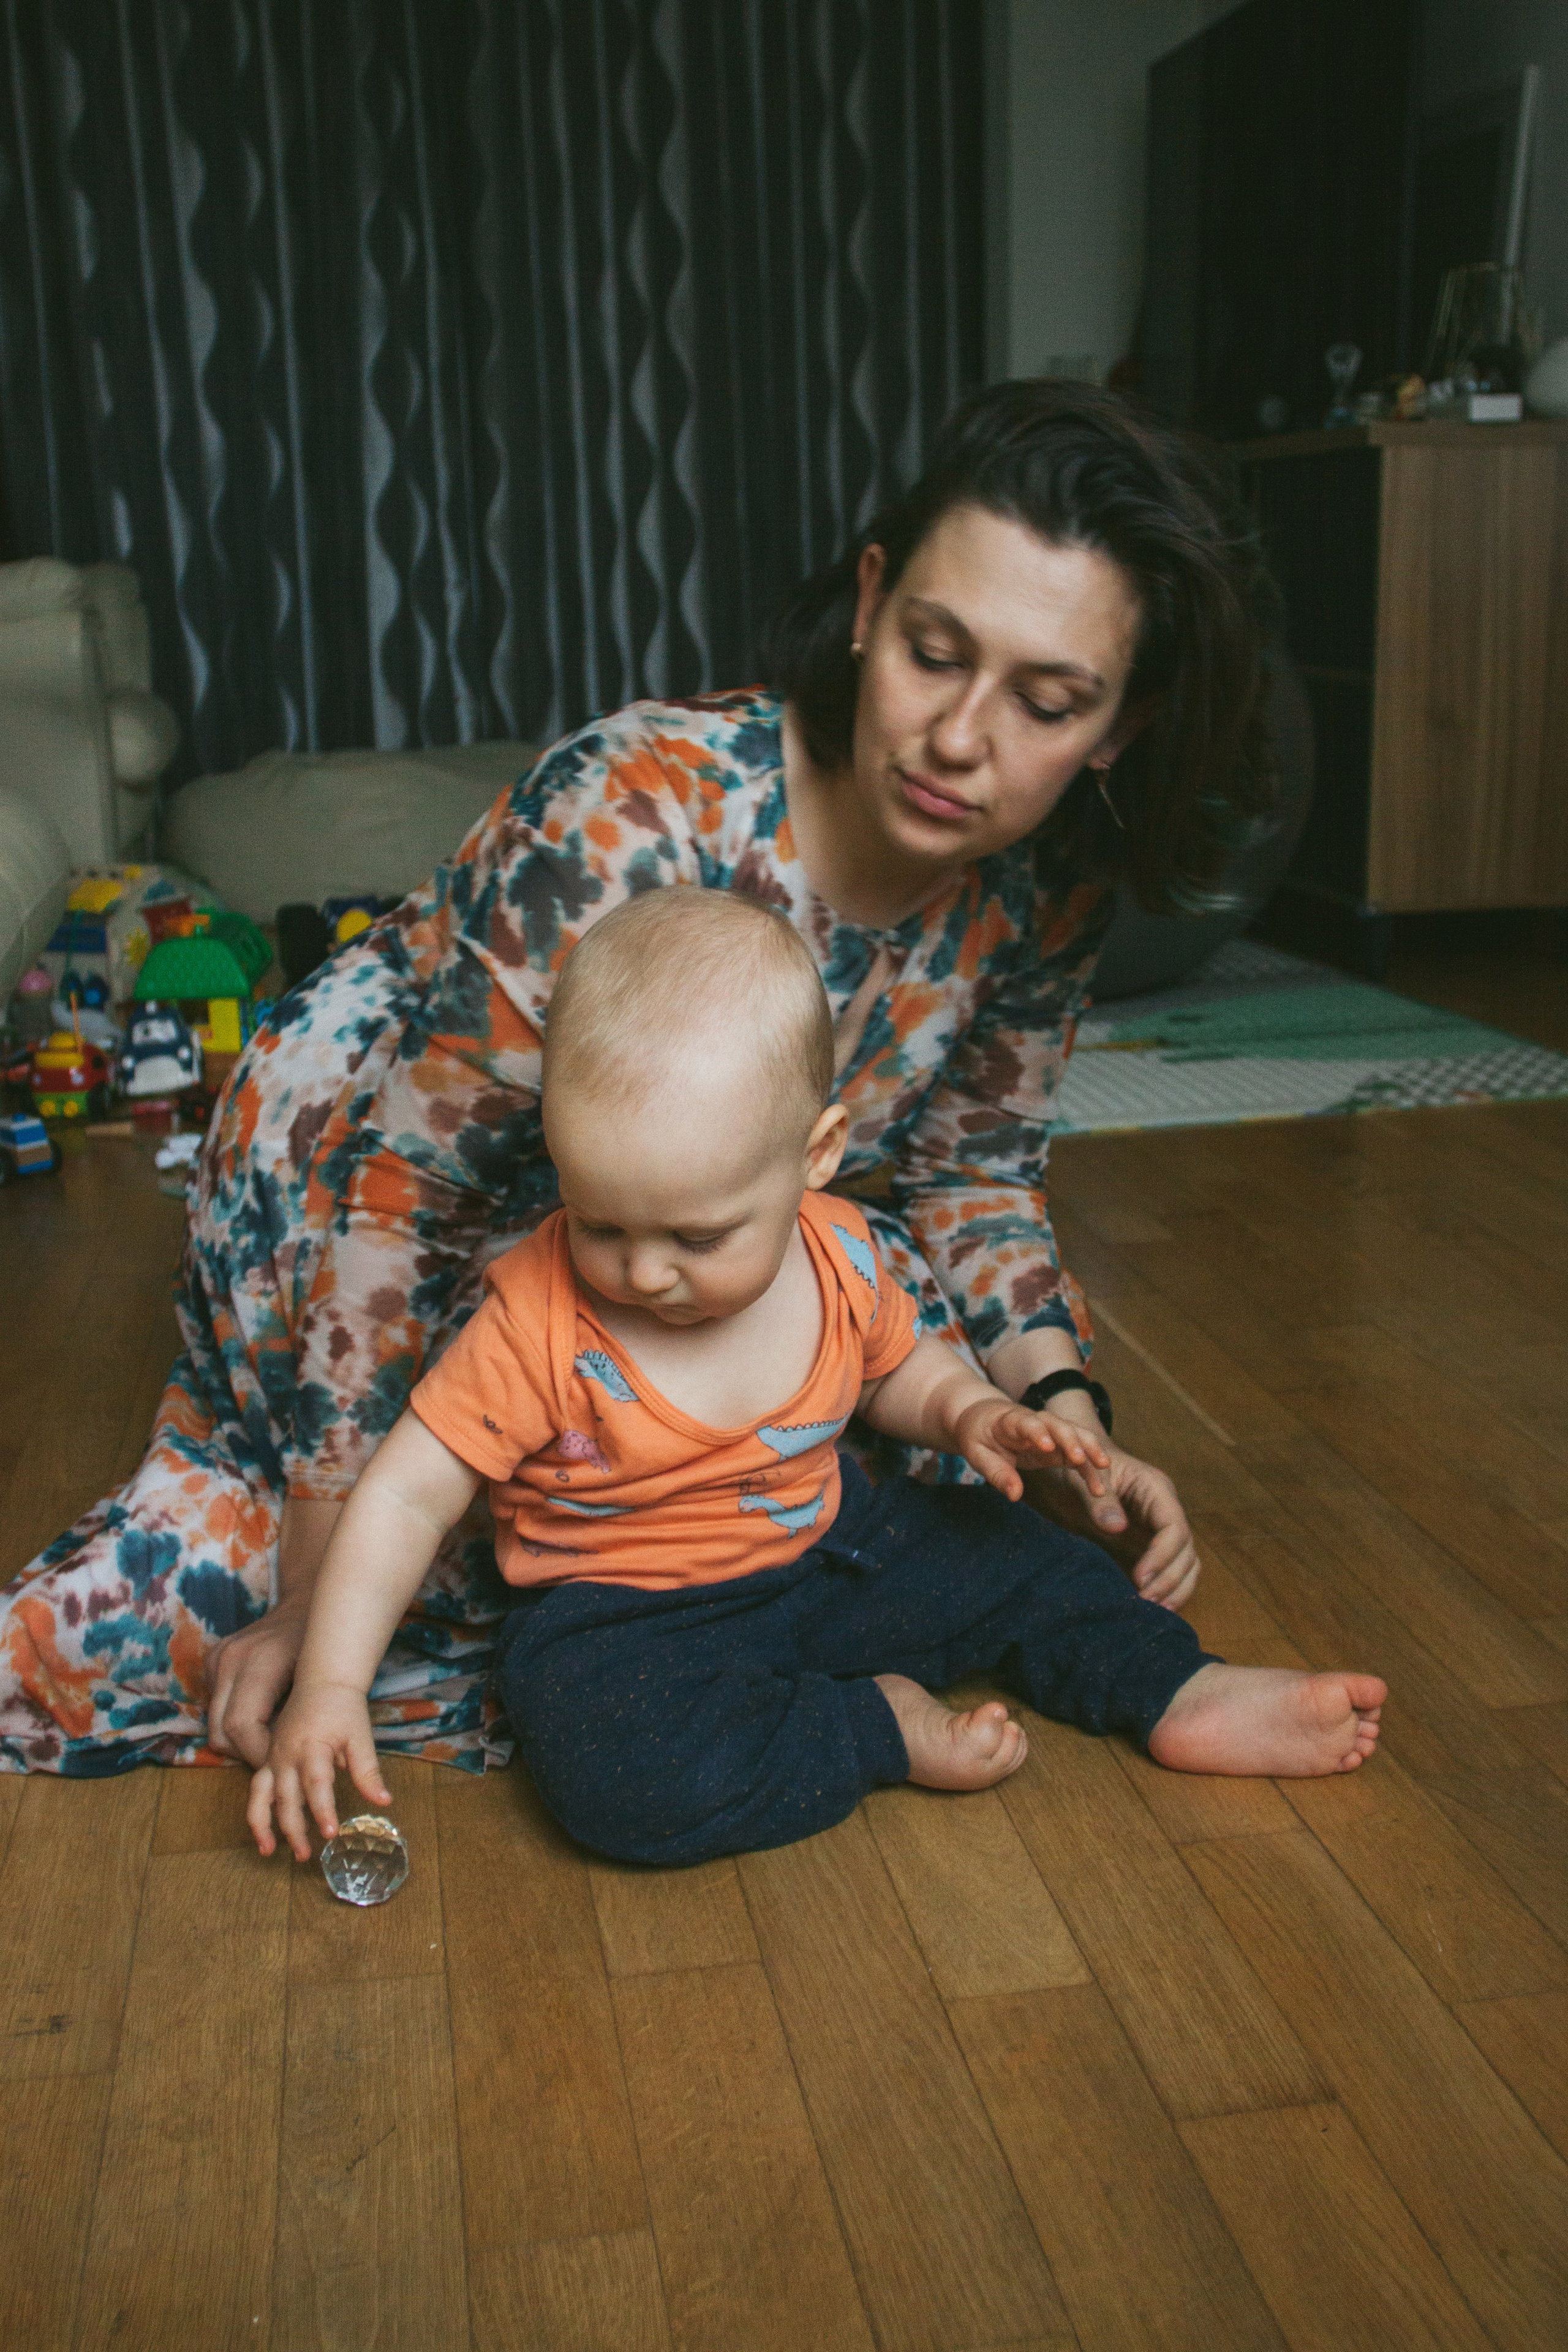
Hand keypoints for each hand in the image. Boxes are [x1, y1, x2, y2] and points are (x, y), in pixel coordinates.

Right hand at [206, 1596, 312, 1765]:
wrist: (305, 1600)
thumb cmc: (324, 1639)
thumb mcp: (326, 1673)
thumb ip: (307, 1717)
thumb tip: (308, 1763)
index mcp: (258, 1659)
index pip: (242, 1726)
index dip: (261, 1755)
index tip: (285, 1766)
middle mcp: (229, 1658)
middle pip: (221, 1732)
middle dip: (249, 1756)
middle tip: (279, 1763)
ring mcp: (216, 1658)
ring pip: (214, 1726)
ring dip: (241, 1743)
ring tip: (274, 1743)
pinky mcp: (211, 1662)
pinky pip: (215, 1710)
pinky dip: (236, 1725)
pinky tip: (265, 1722)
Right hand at [246, 1680, 390, 1861]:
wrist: (322, 1681)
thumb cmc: (344, 1708)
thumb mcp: (360, 1736)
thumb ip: (368, 1771)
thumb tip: (384, 1802)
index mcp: (311, 1747)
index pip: (317, 1785)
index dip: (322, 1810)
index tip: (331, 1833)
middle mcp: (286, 1755)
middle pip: (286, 1797)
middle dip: (294, 1829)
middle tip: (306, 1855)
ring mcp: (274, 1757)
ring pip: (261, 1795)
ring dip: (263, 1824)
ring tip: (269, 1851)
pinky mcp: (269, 1759)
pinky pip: (257, 1788)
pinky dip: (257, 1810)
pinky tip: (265, 1833)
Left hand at [953, 1397, 1111, 1504]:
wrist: (986, 1418)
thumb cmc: (980, 1436)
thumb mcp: (977, 1454)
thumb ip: (997, 1473)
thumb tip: (1015, 1495)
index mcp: (1011, 1421)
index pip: (1026, 1422)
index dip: (1037, 1432)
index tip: (1047, 1447)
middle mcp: (1036, 1421)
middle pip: (1057, 1425)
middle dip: (1070, 1440)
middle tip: (1080, 1459)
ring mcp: (1051, 1431)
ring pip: (1075, 1434)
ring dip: (1090, 1449)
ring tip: (1103, 1468)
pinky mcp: (1060, 1444)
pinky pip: (1079, 1452)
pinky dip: (1090, 1466)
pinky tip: (1099, 1487)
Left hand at [1023, 1393, 1199, 1609]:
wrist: (1074, 1468)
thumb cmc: (1082, 1466)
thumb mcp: (1086, 1476)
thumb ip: (1100, 1500)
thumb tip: (1116, 1526)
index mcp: (1156, 1490)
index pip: (1174, 1526)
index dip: (1162, 1555)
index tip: (1141, 1577)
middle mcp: (1165, 1513)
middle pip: (1186, 1551)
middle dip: (1170, 1579)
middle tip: (1147, 1603)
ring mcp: (1159, 1533)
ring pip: (1186, 1565)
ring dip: (1174, 1590)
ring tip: (1153, 1613)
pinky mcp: (1147, 1549)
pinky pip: (1168, 1573)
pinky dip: (1165, 1592)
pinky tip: (1148, 1611)